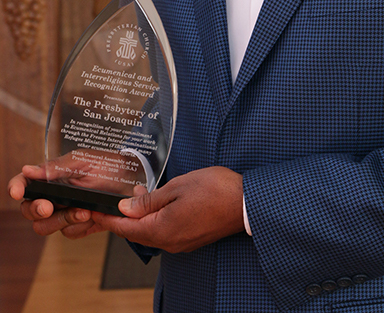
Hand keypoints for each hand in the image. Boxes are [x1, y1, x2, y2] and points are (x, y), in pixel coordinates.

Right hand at [7, 165, 99, 238]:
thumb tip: (28, 170)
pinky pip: (70, 233)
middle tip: (50, 207)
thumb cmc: (107, 164)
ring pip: (47, 227)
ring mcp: (65, 211)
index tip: (17, 192)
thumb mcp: (83, 160)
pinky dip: (80, 226)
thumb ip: (56, 167)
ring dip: (64, 220)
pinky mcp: (79, 224)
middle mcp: (54, 196)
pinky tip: (93, 215)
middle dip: (37, 210)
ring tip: (84, 210)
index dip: (16, 187)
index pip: (25, 184)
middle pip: (30, 211)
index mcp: (51, 177)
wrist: (134, 178)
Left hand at [92, 166, 243, 251]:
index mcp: (161, 230)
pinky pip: (165, 232)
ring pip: (150, 232)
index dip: (106, 218)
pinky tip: (157, 204)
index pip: (124, 227)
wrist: (246, 203)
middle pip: (135, 232)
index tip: (90, 210)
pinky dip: (155, 220)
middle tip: (111, 198)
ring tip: (135, 195)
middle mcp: (168, 243)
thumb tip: (125, 208)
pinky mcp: (191, 240)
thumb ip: (149, 200)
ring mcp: (181, 244)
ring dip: (140, 217)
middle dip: (122, 217)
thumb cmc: (215, 190)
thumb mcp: (178, 187)